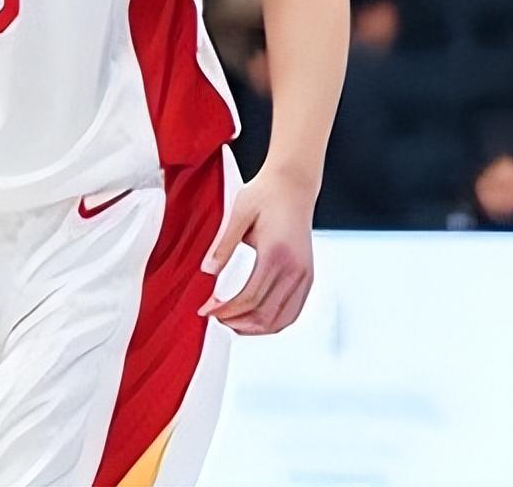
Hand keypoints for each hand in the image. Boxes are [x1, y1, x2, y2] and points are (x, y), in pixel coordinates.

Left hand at [198, 166, 316, 335]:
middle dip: (236, 322)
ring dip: (255, 328)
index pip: (249, 298)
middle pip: (264, 314)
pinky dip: (274, 322)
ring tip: (231, 323)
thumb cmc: (264, 194)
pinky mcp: (308, 275)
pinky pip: (293, 311)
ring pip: (281, 319)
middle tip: (213, 318)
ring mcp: (305, 274)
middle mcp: (295, 269)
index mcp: (276, 254)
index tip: (205, 310)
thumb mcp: (238, 213)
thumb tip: (206, 271)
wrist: (292, 184)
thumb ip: (223, 244)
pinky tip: (255, 319)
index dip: (224, 310)